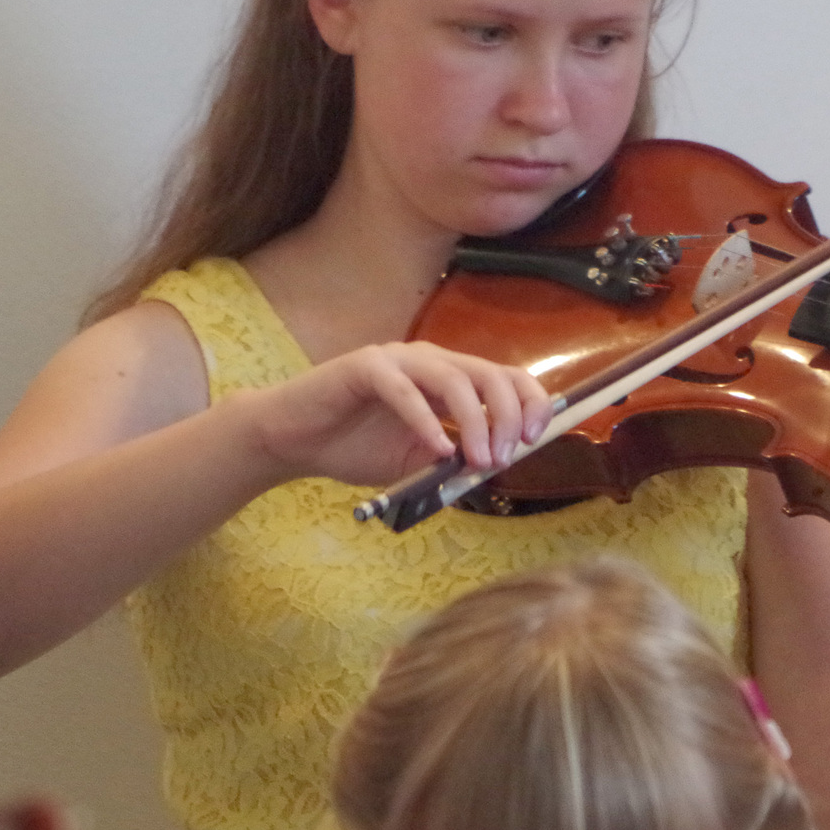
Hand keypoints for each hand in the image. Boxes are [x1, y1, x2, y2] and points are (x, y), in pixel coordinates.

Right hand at [237, 341, 552, 487]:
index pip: (506, 377)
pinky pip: (404, 389)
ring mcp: (398, 359)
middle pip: (489, 374)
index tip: (535, 439)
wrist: (294, 441)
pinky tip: (438, 449)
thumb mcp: (417, 461)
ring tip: (478, 461)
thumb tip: (494, 471)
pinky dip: (426, 421)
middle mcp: (430, 360)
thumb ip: (453, 461)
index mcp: (448, 377)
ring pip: (454, 379)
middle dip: (507, 416)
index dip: (530, 402)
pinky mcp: (365, 366)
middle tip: (504, 457)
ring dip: (474, 422)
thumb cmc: (355, 447)